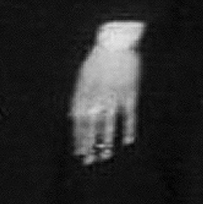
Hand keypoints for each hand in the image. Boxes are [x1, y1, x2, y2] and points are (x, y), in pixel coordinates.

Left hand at [70, 43, 139, 163]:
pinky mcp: (129, 93)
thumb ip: (78, 97)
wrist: (115, 43)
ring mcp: (114, 97)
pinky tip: (128, 140)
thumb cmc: (97, 59)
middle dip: (90, 145)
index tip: (80, 153)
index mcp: (84, 93)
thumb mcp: (82, 77)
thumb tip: (73, 116)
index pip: (80, 122)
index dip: (79, 138)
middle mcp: (97, 98)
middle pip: (93, 126)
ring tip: (106, 155)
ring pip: (110, 124)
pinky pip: (129, 115)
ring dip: (107, 141)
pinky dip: (129, 128)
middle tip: (91, 161)